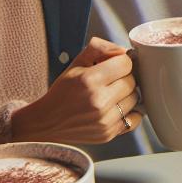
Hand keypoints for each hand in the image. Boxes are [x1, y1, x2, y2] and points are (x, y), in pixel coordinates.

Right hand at [12, 37, 139, 144]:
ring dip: (126, 95)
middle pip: (132, 81)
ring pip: (135, 99)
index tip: (113, 65)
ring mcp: (104, 120)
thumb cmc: (63, 91)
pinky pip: (134, 118)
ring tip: (110, 94)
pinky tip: (116, 108)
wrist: (47, 122)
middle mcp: (98, 101)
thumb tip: (123, 51)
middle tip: (110, 81)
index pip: (126, 64)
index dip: (120, 62)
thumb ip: (99, 49)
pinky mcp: (108, 133)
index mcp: (89, 80)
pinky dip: (129, 112)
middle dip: (123, 78)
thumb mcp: (76, 64)